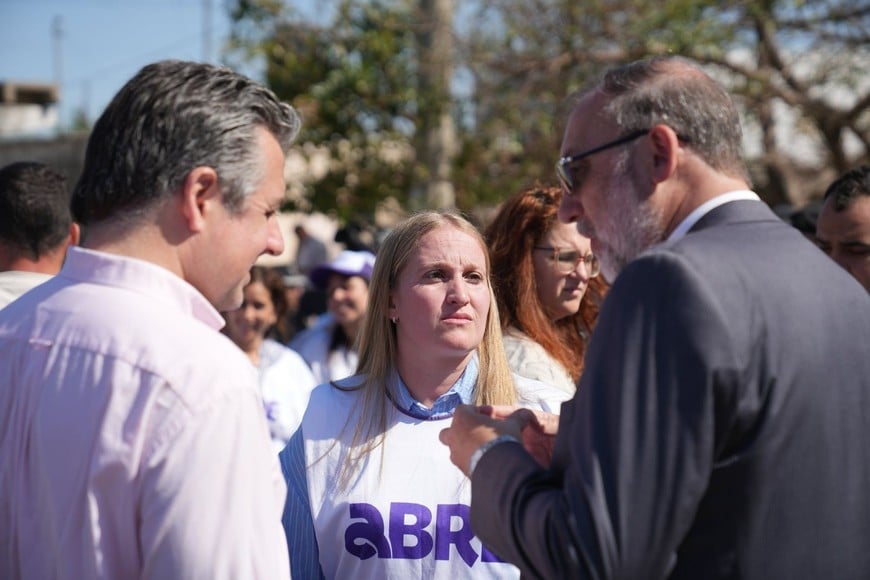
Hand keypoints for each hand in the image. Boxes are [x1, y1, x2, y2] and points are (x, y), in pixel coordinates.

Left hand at [439, 405, 559, 475]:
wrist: (497, 466)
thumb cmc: (501, 439)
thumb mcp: (512, 425)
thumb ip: (517, 417)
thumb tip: (526, 413)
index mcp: (462, 416)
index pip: (466, 408)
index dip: (477, 412)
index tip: (488, 417)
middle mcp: (453, 432)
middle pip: (451, 428)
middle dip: (462, 429)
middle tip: (478, 432)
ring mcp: (454, 450)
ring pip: (453, 445)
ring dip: (463, 445)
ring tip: (481, 448)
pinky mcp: (459, 466)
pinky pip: (460, 460)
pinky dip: (468, 459)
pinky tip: (482, 460)